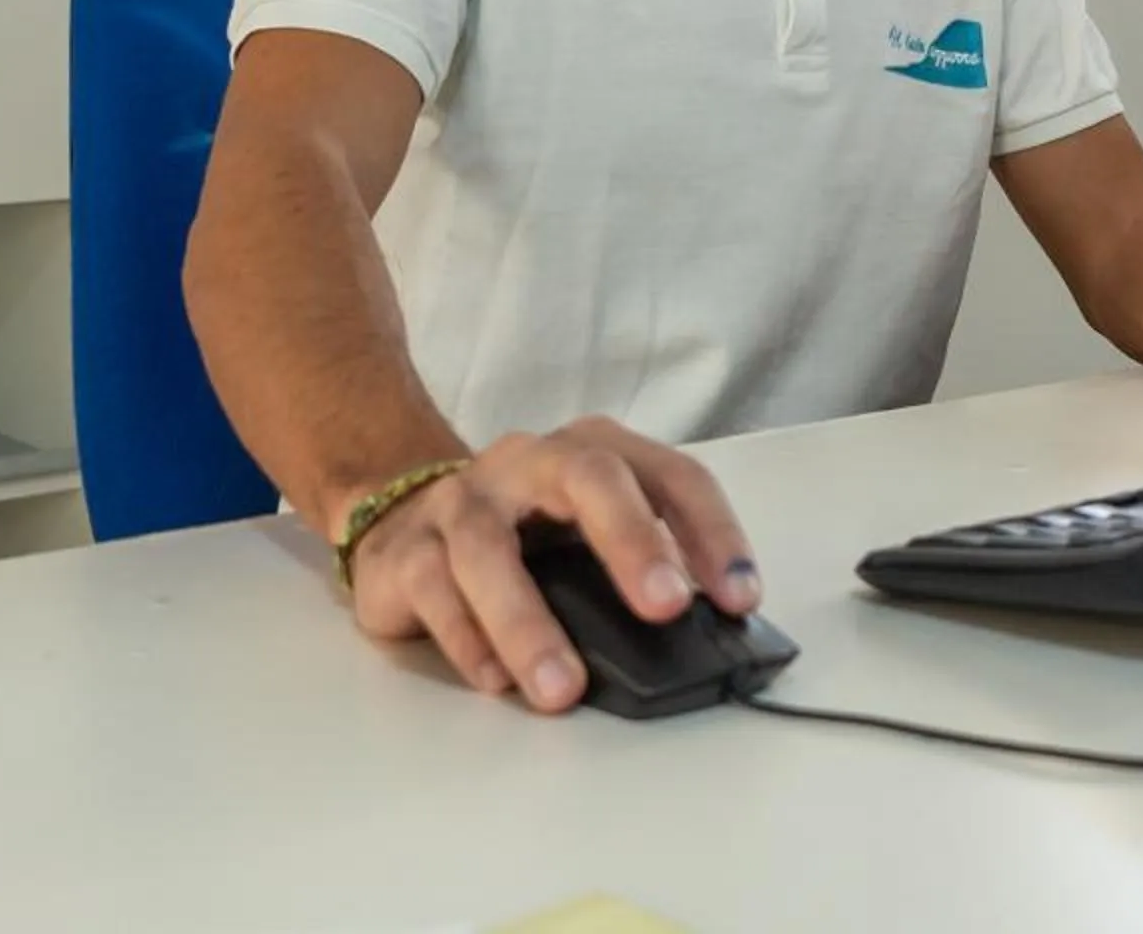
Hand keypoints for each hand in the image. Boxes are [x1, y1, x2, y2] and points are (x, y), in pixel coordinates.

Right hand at [342, 417, 759, 713]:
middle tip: (666, 608)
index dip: (713, 531)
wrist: (400, 522)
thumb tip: (706, 639)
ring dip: (529, 623)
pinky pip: (434, 592)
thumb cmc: (523, 539)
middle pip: (586, 477)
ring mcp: (462, 501)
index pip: (670, 475)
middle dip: (631, 540)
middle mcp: (529, 461)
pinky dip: (468, 640)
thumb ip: (642, 573)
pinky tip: (497, 681)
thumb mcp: (589, 539)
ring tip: (564, 690)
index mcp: (593, 453)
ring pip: (489, 549)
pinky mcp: (406, 551)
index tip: (742, 597)